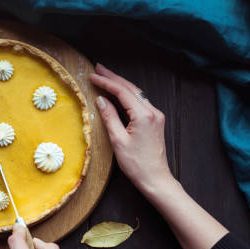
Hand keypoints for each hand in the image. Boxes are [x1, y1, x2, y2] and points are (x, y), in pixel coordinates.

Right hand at [90, 63, 175, 198]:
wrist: (155, 179)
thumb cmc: (137, 164)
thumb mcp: (118, 140)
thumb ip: (109, 117)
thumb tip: (100, 100)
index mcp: (144, 115)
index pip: (122, 92)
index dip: (106, 82)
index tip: (93, 76)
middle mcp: (153, 112)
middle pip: (130, 88)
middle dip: (113, 78)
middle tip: (98, 69)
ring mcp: (156, 116)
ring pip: (136, 94)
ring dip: (121, 85)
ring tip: (106, 77)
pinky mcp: (155, 121)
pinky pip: (140, 102)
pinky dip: (127, 95)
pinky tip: (118, 94)